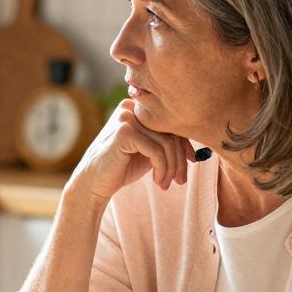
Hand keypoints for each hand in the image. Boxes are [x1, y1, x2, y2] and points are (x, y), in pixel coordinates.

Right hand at [69, 99, 195, 205]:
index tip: (191, 163)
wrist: (94, 183)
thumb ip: (166, 143)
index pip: (170, 123)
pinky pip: (156, 151)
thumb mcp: (149, 152)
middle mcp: (131, 108)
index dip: (184, 144)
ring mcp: (126, 118)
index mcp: (137, 108)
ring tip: (166, 184)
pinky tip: (158, 182)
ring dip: (171, 168)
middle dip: (179, 160)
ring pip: (166, 143)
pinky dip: (162, 169)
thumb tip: (197, 148)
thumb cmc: (122, 168)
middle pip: (170, 132)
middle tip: (180, 180)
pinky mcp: (124, 132)